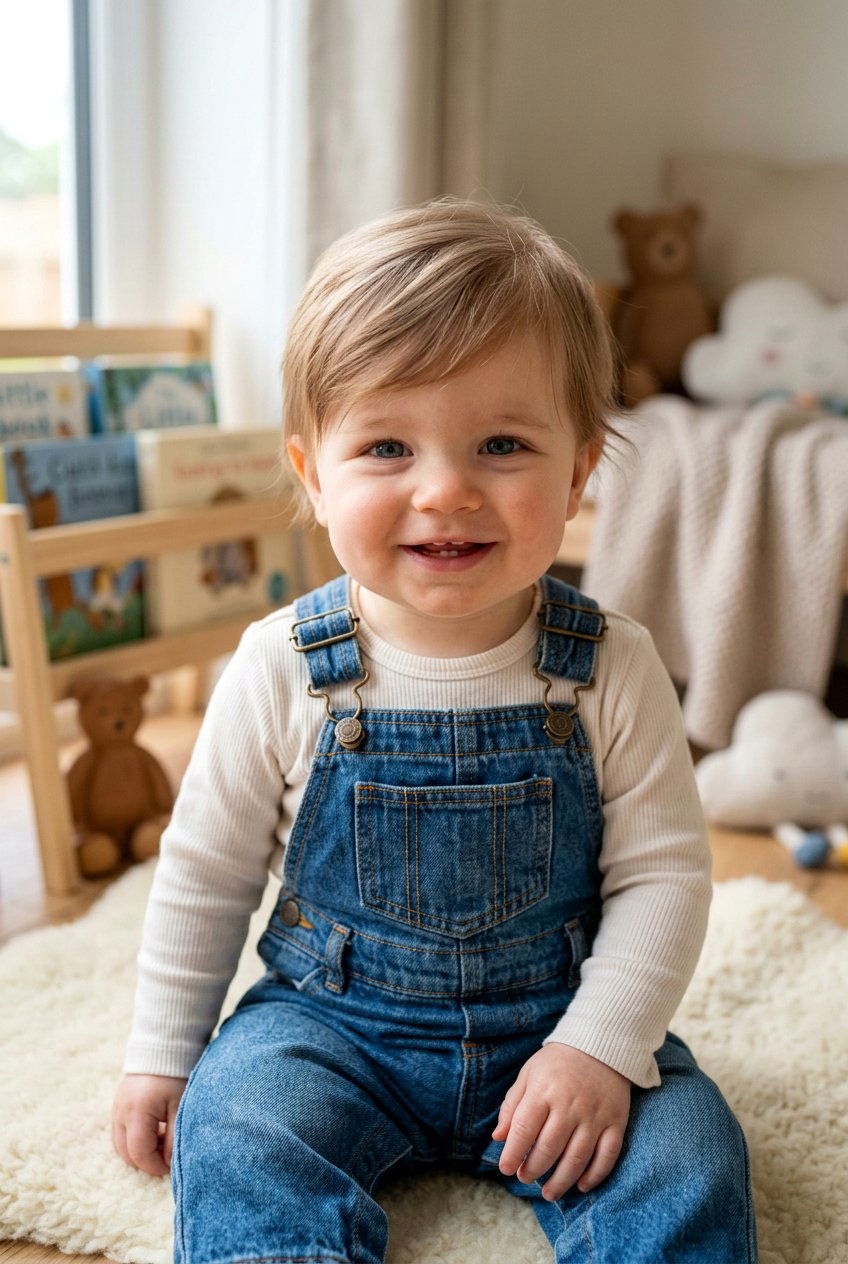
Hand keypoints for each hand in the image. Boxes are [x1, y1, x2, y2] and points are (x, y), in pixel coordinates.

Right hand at [112, 1073, 187, 1175]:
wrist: (162, 1047)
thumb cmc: (175, 1075)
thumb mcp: (180, 1106)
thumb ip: (174, 1137)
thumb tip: (169, 1164)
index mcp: (136, 1113)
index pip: (139, 1153)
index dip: (155, 1166)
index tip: (171, 1165)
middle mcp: (121, 1113)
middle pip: (126, 1154)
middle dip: (146, 1161)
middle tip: (167, 1155)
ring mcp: (116, 1109)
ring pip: (120, 1145)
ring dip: (139, 1150)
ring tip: (162, 1140)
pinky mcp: (117, 1105)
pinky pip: (120, 1132)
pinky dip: (134, 1139)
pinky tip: (154, 1131)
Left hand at [491, 1044, 630, 1199]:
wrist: (600, 1045)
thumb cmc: (557, 1063)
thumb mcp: (529, 1074)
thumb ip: (512, 1105)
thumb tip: (498, 1137)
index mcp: (544, 1090)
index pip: (524, 1129)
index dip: (512, 1153)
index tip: (505, 1169)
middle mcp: (570, 1104)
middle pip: (549, 1148)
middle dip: (533, 1169)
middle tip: (524, 1178)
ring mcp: (595, 1115)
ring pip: (577, 1158)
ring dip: (561, 1181)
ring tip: (548, 1193)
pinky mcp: (616, 1122)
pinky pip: (607, 1156)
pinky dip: (595, 1175)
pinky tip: (582, 1186)